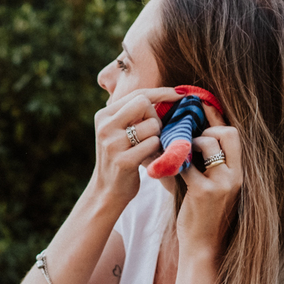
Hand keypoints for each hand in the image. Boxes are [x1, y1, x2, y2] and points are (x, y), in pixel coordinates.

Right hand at [92, 87, 182, 206]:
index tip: (180, 94)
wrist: (108, 191)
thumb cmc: (121, 156)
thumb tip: (173, 93)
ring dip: (157, 136)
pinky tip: (150, 159)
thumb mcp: (119, 131)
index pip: (138, 94)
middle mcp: (104, 127)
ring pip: (152, 125)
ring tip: (149, 148)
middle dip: (155, 117)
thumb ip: (134, 113)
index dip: (162, 92)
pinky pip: (153, 144)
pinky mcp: (123, 161)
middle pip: (143, 103)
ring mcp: (112, 144)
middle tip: (154, 133)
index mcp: (103, 115)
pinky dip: (157, 150)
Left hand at [175, 104, 242, 255]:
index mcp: (239, 171)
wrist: (204, 247)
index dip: (216, 117)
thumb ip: (203, 164)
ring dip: (188, 142)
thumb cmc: (203, 216)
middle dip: (205, 127)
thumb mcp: (211, 187)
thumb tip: (184, 139)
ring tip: (175, 150)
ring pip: (207, 143)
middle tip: (185, 133)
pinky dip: (174, 161)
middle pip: (226, 132)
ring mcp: (222, 183)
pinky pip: (187, 164)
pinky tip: (163, 164)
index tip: (199, 105)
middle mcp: (235, 174)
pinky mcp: (205, 192)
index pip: (233, 134)